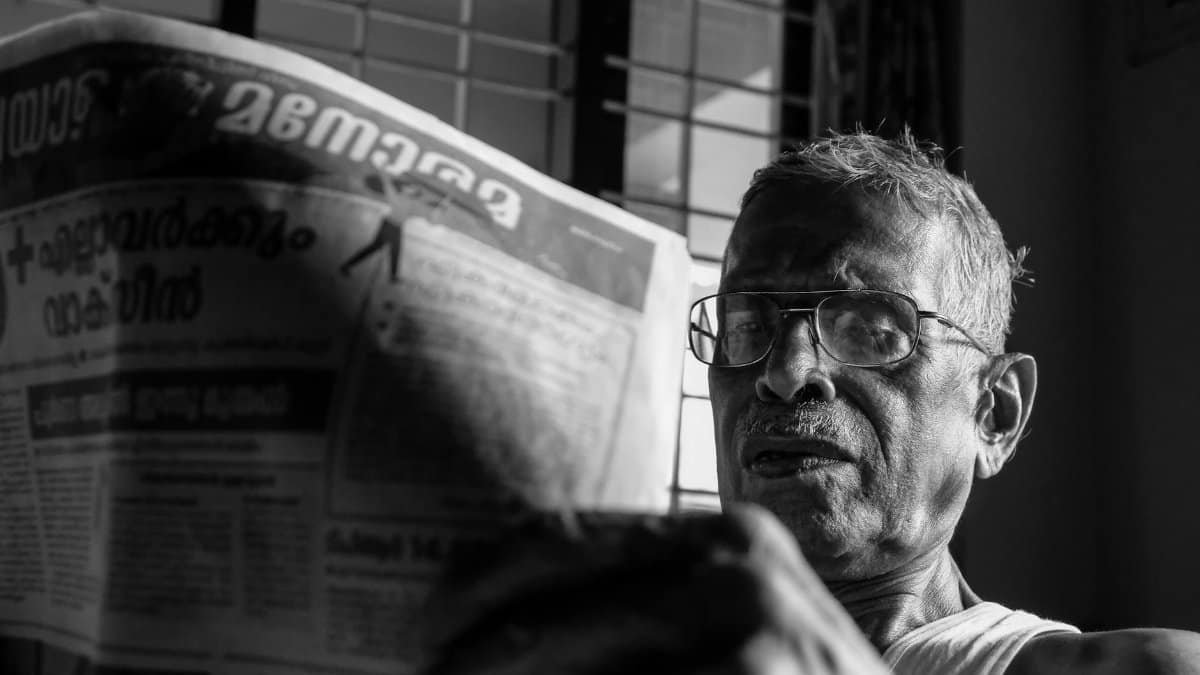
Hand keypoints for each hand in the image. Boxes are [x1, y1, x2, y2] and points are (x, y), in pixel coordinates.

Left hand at [421, 503, 888, 673]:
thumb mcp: (731, 621)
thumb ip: (645, 604)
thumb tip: (500, 624)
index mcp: (717, 533)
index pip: (560, 537)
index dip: (475, 583)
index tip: (420, 626)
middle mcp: (734, 567)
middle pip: (543, 618)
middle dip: (465, 665)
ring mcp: (753, 632)